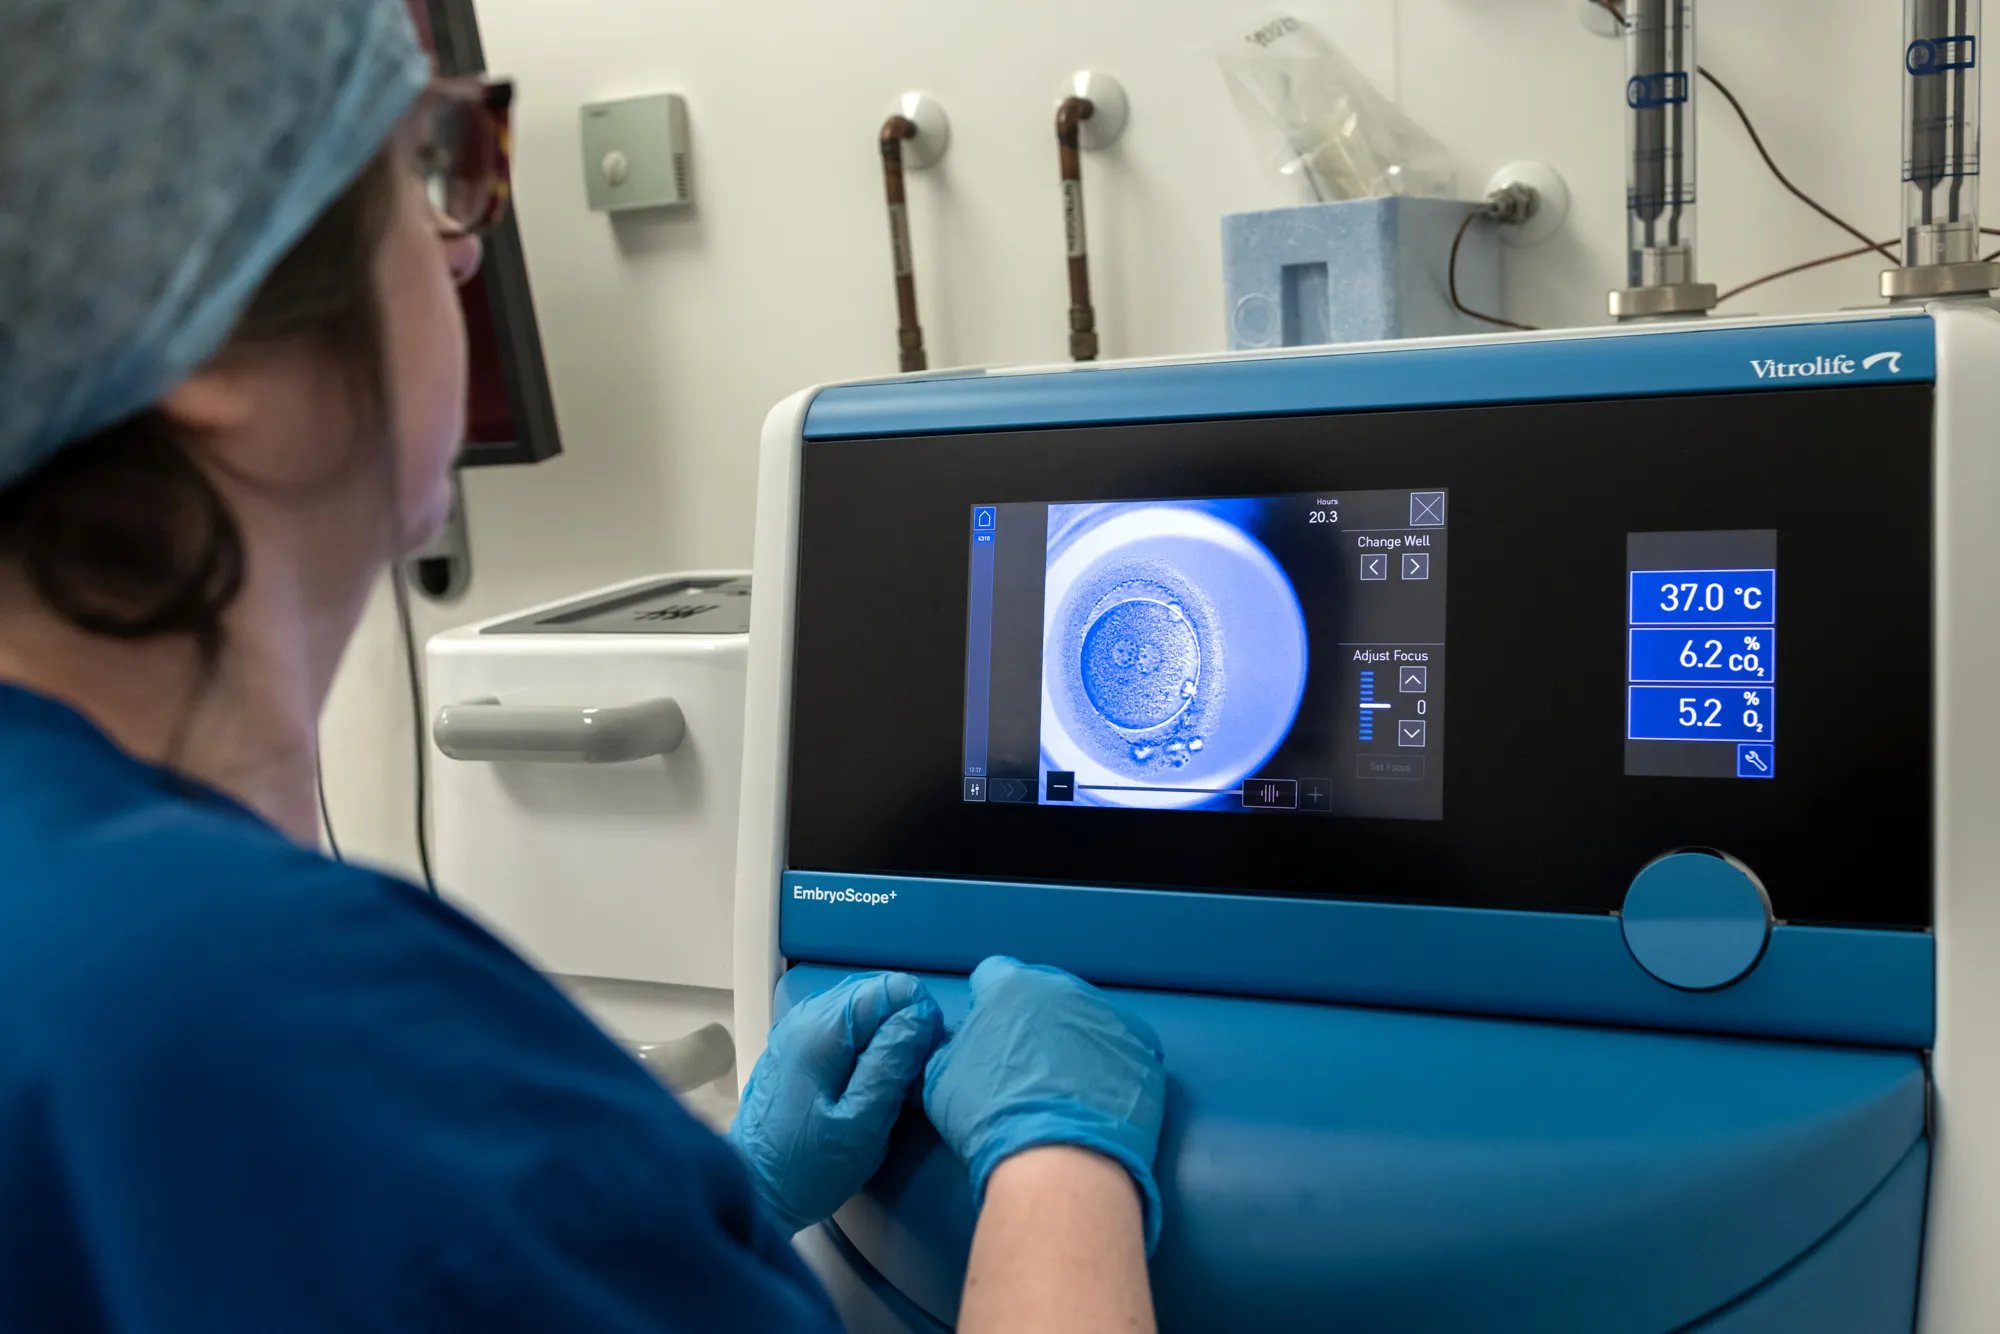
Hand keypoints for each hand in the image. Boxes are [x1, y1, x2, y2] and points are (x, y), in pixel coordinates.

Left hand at [729, 972, 942, 1234]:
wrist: (754, 1192)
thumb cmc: (808, 1166)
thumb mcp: (862, 1123)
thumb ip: (892, 1063)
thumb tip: (922, 1014)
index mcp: (822, 1028)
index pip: (892, 988)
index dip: (919, 1019)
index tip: (923, 1064)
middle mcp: (807, 1015)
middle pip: (878, 994)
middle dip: (904, 1029)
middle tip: (910, 1080)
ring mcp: (798, 1029)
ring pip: (864, 1012)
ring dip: (886, 1041)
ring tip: (891, 1086)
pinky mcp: (797, 1047)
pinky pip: (846, 1030)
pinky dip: (865, 1049)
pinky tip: (867, 1085)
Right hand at [923, 957, 1166, 1251]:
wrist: (1061, 1161)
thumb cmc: (989, 1118)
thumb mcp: (942, 1079)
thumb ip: (954, 1046)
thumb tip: (966, 1042)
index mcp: (1010, 986)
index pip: (992, 975)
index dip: (986, 1004)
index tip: (987, 1035)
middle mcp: (1063, 988)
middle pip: (1043, 991)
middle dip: (1033, 1018)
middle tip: (1027, 1066)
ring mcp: (1109, 1014)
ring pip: (1085, 1016)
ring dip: (1074, 1040)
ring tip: (1068, 1087)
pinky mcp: (1143, 1046)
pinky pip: (1122, 1045)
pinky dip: (1110, 1064)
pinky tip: (1100, 1097)